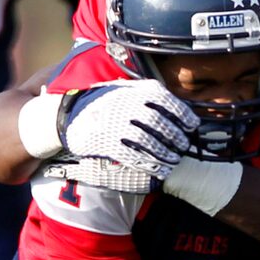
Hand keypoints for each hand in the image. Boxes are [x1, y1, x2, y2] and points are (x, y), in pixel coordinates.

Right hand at [57, 80, 198, 179]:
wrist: (67, 115)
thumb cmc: (101, 103)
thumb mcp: (122, 89)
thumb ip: (144, 93)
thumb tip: (174, 104)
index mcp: (133, 90)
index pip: (165, 100)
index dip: (182, 114)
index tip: (192, 125)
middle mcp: (126, 105)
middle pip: (159, 123)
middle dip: (175, 136)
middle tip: (184, 146)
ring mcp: (116, 125)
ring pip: (148, 141)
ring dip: (164, 153)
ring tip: (174, 161)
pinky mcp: (107, 143)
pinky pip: (133, 156)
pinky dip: (149, 164)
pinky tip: (159, 170)